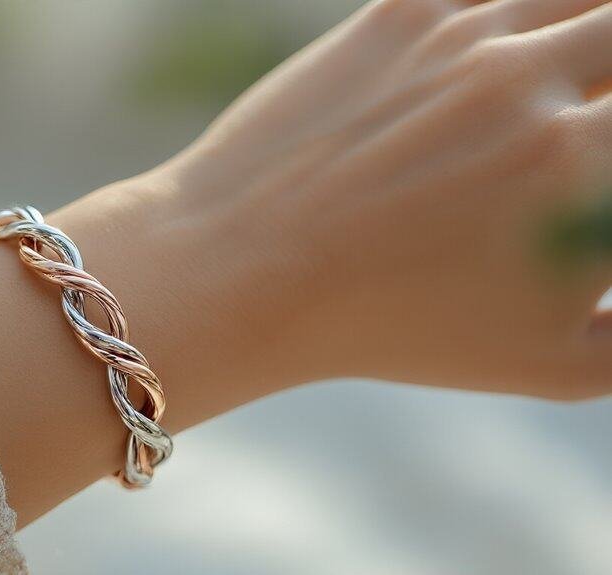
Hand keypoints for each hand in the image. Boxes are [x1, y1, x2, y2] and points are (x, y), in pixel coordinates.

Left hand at [0, 0, 611, 524]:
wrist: (245, 271)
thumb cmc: (392, 327)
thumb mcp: (549, 363)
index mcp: (589, 165)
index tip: (603, 161)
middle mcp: (530, 80)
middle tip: (589, 115)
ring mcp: (461, 36)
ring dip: (580, 30)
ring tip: (560, 78)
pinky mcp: (400, 13)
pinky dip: (508, 9)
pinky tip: (492, 50)